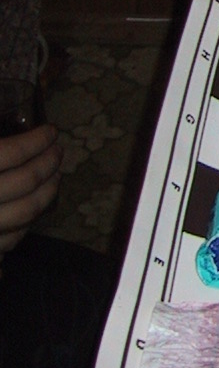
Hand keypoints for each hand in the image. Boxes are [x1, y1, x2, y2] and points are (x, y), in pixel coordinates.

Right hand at [0, 123, 63, 254]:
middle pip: (26, 180)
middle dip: (48, 162)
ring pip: (26, 211)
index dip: (36, 139)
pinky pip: (12, 238)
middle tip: (58, 151)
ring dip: (48, 191)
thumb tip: (18, 128)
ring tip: (55, 176)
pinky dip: (28, 220)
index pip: (12, 152)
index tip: (50, 131)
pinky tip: (33, 207)